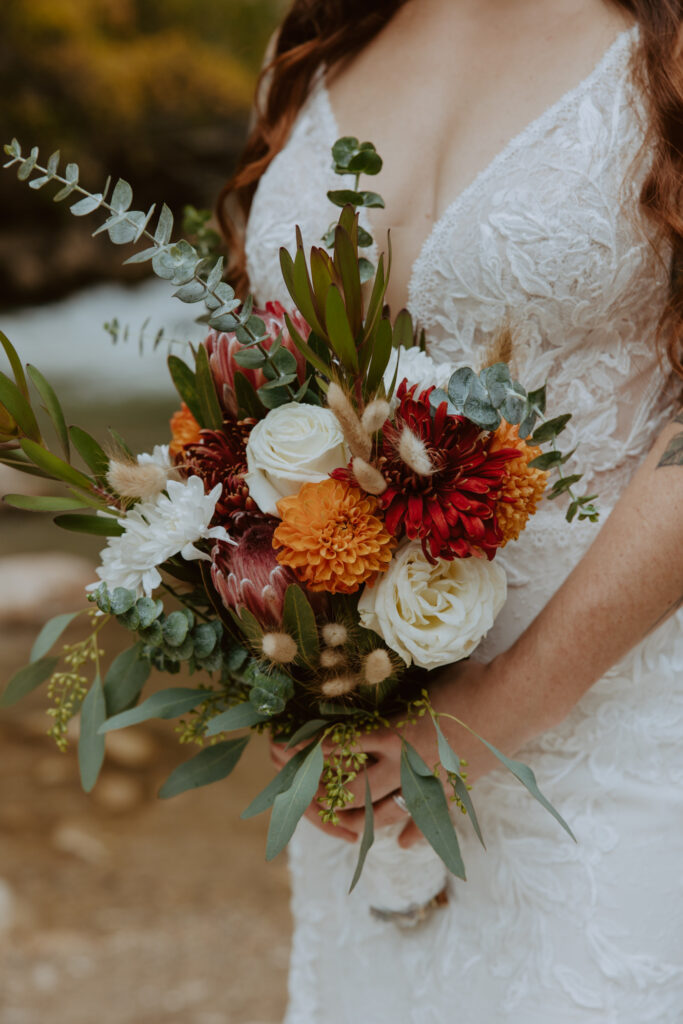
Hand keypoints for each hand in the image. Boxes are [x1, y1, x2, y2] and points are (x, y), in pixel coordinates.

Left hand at [270, 660, 494, 847]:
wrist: (512, 704)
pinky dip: (416, 832)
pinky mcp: (454, 790)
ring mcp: (430, 782)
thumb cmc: (465, 682)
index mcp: (391, 733)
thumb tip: (370, 680)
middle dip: (330, 798)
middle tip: (309, 802)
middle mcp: (405, 764)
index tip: (291, 756)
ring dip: (366, 822)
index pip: (341, 749)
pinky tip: (404, 843)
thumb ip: (394, 696)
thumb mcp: (421, 684)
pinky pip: (430, 818)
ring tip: (347, 828)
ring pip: (390, 813)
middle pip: (358, 793)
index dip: (313, 753)